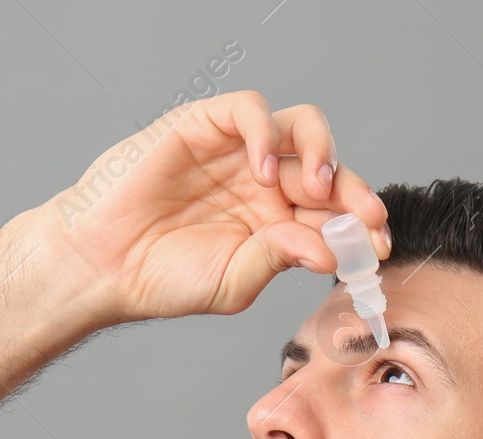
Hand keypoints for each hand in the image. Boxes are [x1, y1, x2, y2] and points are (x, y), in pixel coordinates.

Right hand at [33, 90, 389, 325]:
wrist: (103, 264)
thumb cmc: (163, 278)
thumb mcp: (234, 281)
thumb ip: (280, 258)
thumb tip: (330, 251)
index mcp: (278, 222)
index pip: (334, 212)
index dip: (361, 224)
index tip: (379, 245)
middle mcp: (264, 183)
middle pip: (327, 169)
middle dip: (355, 191)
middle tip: (366, 216)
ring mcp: (237, 152)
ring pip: (300, 128)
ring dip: (322, 151)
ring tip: (319, 186)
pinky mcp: (204, 127)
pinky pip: (249, 112)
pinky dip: (264, 134)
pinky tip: (262, 173)